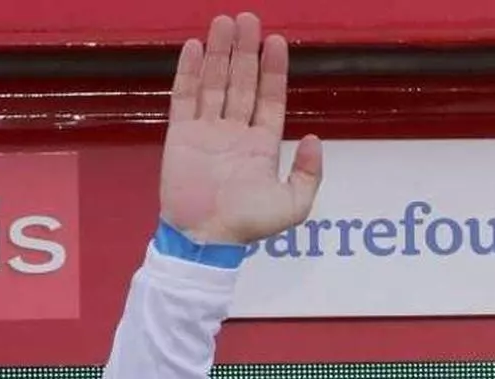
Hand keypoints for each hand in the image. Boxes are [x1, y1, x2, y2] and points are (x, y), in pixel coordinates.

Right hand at [159, 13, 322, 244]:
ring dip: (220, 53)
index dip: (273, 71)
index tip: (277, 42)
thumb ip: (309, 173)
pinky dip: (190, 72)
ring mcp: (207, 132)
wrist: (205, 239)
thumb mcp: (294, 206)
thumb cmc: (248, 225)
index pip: (270, 98)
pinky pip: (184, 98)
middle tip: (248, 19)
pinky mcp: (181, 135)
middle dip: (246, 52)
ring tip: (224, 22)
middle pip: (242, 83)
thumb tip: (314, 139)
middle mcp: (235, 132)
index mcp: (261, 145)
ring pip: (214, 84)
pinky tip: (196, 47)